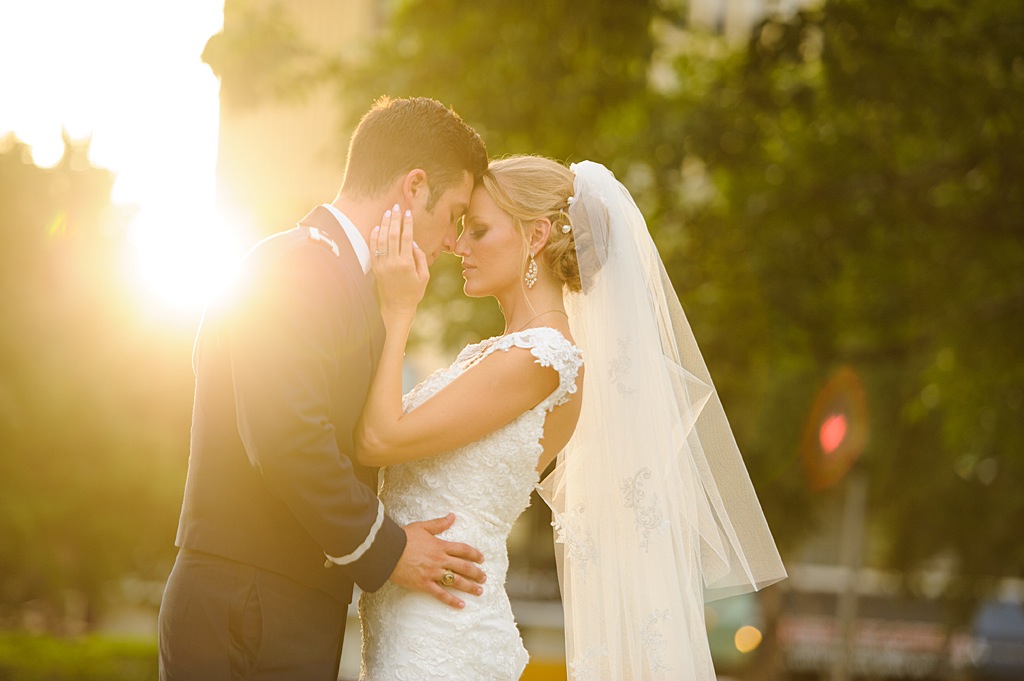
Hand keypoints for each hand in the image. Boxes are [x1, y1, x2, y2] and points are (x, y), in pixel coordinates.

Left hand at [370, 204, 428, 321]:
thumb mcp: (424, 276)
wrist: (397, 307)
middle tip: (396, 206)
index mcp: (407, 264)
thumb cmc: (414, 292)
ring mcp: (382, 265)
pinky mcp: (375, 269)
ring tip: (387, 213)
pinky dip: (374, 237)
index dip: (407, 224)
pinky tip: (376, 228)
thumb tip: (412, 241)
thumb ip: (420, 257)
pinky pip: (373, 249)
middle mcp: (393, 263)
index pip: (406, 238)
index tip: (408, 213)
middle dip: (394, 219)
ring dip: (383, 225)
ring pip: (381, 240)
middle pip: (392, 235)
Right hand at [389, 513, 486, 608]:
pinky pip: (441, 594)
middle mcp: (440, 560)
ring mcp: (433, 573)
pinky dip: (452, 600)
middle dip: (476, 573)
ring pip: (456, 581)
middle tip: (484, 578)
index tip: (481, 559)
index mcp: (440, 546)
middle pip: (463, 567)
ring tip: (479, 591)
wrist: (388, 551)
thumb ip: (439, 523)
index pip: (463, 550)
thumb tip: (452, 516)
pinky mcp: (424, 584)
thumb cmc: (403, 538)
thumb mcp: (422, 527)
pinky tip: (461, 605)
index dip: (474, 554)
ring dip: (469, 586)